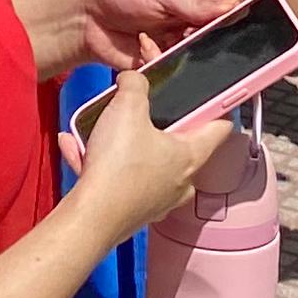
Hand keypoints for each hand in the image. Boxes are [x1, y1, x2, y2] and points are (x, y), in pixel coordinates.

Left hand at [18, 0, 236, 80]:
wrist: (88, 20)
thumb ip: (197, 4)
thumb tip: (237, 5)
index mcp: (196, 4)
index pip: (226, 17)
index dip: (235, 26)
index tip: (241, 35)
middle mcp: (191, 30)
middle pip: (215, 45)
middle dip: (210, 49)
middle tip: (199, 45)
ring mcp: (177, 53)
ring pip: (197, 64)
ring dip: (185, 59)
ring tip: (161, 43)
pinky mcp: (162, 72)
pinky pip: (175, 78)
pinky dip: (165, 70)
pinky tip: (149, 55)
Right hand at [69, 66, 239, 237]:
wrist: (90, 217)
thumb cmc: (118, 169)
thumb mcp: (128, 106)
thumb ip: (135, 84)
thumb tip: (134, 79)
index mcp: (190, 156)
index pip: (220, 127)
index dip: (218, 105)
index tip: (215, 93)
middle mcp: (179, 182)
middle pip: (177, 142)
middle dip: (155, 122)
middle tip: (137, 108)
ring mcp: (157, 199)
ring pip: (143, 160)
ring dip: (119, 142)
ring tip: (97, 129)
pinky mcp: (133, 209)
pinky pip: (118, 177)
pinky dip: (98, 162)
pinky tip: (77, 148)